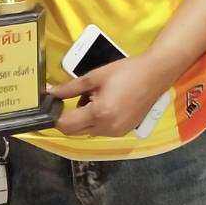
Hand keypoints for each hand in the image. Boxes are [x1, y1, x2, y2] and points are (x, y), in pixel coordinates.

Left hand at [52, 55, 167, 137]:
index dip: (56, 116)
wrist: (155, 75)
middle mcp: (107, 128)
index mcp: (99, 113)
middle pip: (75, 131)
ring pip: (88, 130)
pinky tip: (107, 104)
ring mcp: (117, 132)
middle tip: (77, 97)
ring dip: (85, 118)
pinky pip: (101, 130)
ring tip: (96, 97)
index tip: (54, 104)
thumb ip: (70, 87)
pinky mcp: (124, 132)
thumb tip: (50, 93)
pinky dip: (98, 120)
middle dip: (70, 117)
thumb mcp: (95, 76)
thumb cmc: (125, 72)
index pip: (66, 125)